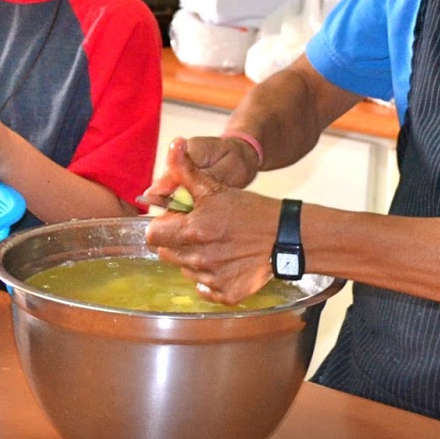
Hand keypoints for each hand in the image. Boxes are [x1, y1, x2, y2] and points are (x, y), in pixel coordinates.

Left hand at [143, 139, 279, 304]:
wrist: (286, 236)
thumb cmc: (250, 210)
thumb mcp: (215, 187)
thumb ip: (186, 171)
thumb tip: (173, 145)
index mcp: (193, 231)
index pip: (153, 235)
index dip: (162, 226)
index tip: (176, 221)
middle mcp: (199, 258)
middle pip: (166, 254)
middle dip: (176, 242)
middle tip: (197, 231)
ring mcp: (213, 279)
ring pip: (185, 271)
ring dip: (193, 259)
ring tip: (214, 245)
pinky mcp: (227, 293)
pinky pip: (205, 290)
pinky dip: (211, 280)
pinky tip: (225, 264)